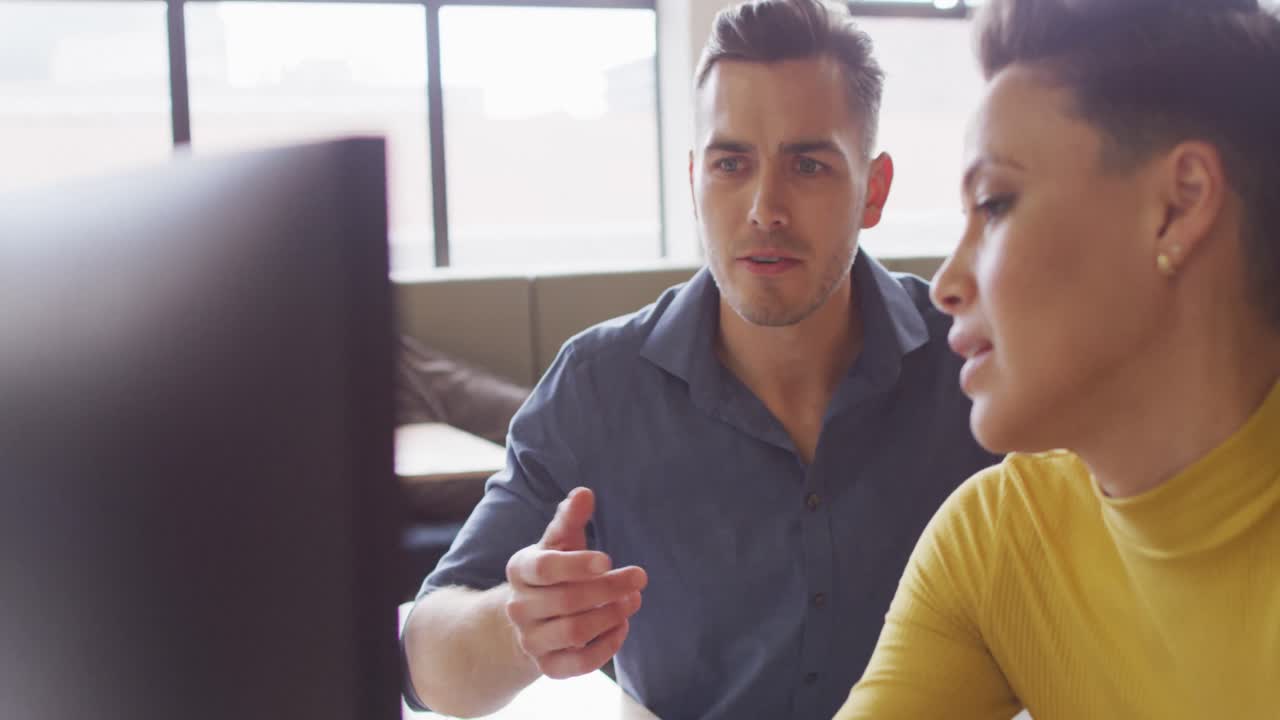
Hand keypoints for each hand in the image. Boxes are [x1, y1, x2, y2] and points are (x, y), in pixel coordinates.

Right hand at [504, 487, 647, 678]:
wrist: (529, 619)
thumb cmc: (552, 572)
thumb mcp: (558, 542)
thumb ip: (570, 519)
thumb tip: (584, 493)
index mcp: (519, 569)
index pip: (545, 568)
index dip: (577, 564)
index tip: (608, 559)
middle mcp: (518, 607)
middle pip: (567, 600)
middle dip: (609, 588)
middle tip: (639, 577)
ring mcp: (530, 640)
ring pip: (574, 632)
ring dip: (611, 615)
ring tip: (633, 600)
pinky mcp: (547, 667)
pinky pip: (580, 664)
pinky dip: (607, 647)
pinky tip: (622, 627)